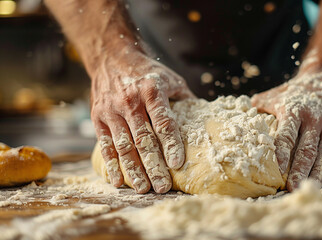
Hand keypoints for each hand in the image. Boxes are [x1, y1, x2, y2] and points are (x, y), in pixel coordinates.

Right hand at [91, 50, 194, 193]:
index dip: (171, 144)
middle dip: (153, 166)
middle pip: (144, 139)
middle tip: (162, 187)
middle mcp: (130, 101)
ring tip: (143, 188)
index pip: (163, 122)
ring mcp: (112, 110)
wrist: (112, 57)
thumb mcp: (171, 78)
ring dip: (134, 170)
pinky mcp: (98, 117)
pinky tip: (119, 180)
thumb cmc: (147, 71)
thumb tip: (207, 118)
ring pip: (124, 146)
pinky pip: (105, 144)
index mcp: (152, 90)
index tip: (177, 164)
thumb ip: (186, 99)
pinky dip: (112, 164)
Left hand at [251, 71, 321, 190]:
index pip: (287, 133)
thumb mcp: (274, 96)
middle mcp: (313, 119)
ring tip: (313, 188)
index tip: (279, 169)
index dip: (283, 151)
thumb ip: (257, 108)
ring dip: (319, 173)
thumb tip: (238, 121)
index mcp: (294, 110)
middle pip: (307, 148)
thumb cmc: (292, 93)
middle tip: (293, 187)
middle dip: (301, 169)